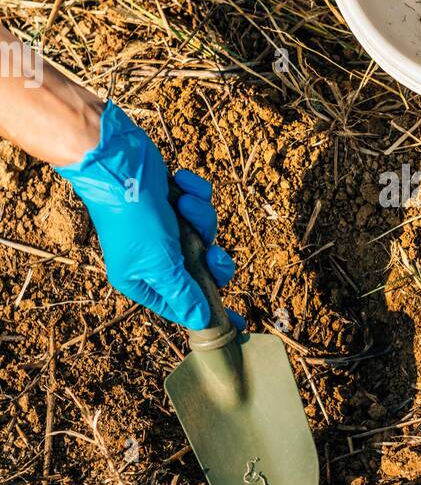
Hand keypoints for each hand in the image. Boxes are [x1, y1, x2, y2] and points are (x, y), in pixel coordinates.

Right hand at [56, 102, 241, 329]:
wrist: (117, 161)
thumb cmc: (134, 217)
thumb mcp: (160, 263)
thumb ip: (184, 293)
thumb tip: (201, 321)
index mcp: (141, 279)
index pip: (182, 305)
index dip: (208, 311)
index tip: (238, 322)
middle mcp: (152, 257)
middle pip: (202, 270)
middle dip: (212, 259)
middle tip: (213, 253)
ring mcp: (164, 228)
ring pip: (205, 234)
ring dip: (200, 218)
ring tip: (184, 205)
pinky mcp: (173, 201)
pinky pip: (199, 204)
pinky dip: (194, 194)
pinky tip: (180, 186)